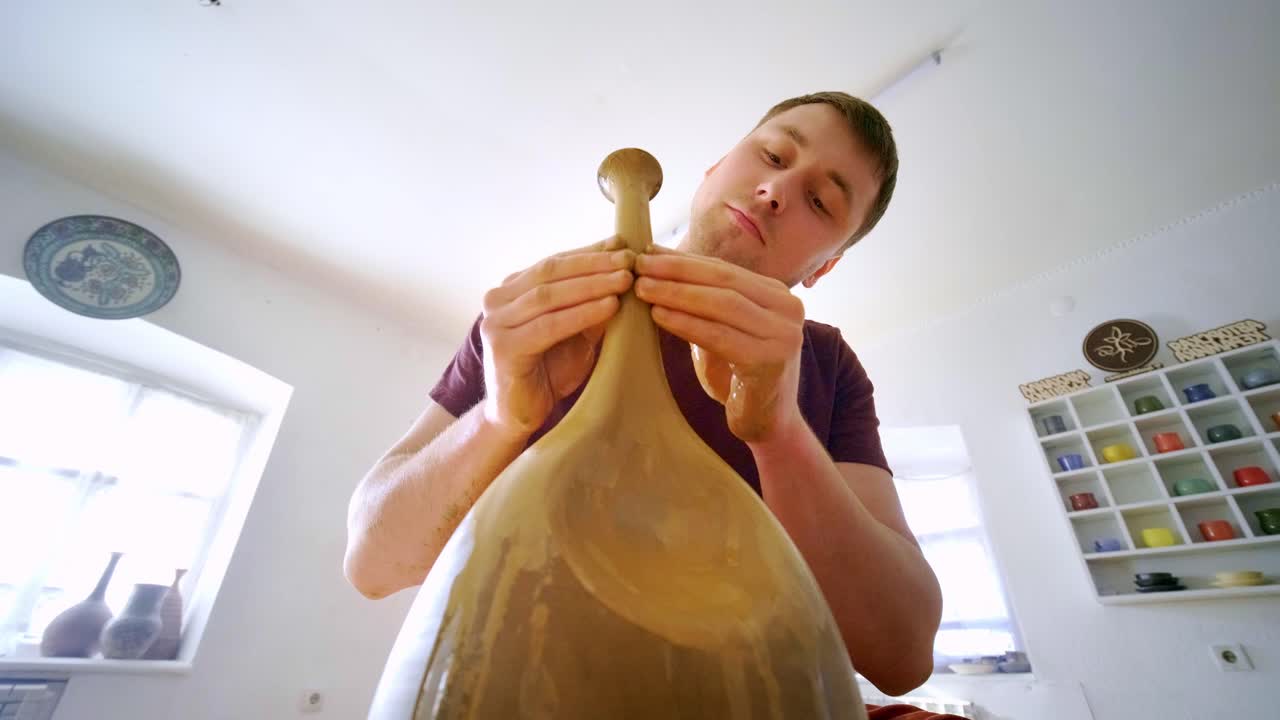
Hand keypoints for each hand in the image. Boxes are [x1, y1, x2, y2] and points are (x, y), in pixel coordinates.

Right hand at [479, 237, 635, 437]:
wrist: (519, 415)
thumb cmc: (548, 371)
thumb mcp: (575, 330)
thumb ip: (590, 302)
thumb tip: (622, 269)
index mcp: (511, 289)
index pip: (554, 262)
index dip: (589, 251)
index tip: (622, 243)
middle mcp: (497, 300)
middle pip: (551, 271)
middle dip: (593, 264)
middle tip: (628, 259)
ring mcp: (496, 323)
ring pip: (550, 295)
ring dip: (592, 285)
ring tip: (625, 280)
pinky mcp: (503, 347)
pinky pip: (549, 325)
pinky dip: (582, 314)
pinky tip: (609, 307)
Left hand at [633, 246, 805, 443]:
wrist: (768, 423)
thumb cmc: (738, 375)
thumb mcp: (723, 329)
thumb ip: (704, 301)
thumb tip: (657, 265)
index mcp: (777, 295)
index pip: (724, 270)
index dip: (684, 260)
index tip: (647, 253)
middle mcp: (788, 309)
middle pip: (724, 281)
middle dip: (678, 271)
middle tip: (639, 266)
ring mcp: (784, 335)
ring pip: (723, 304)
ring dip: (677, 294)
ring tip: (643, 290)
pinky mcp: (771, 361)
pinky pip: (720, 336)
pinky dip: (687, 324)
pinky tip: (660, 317)